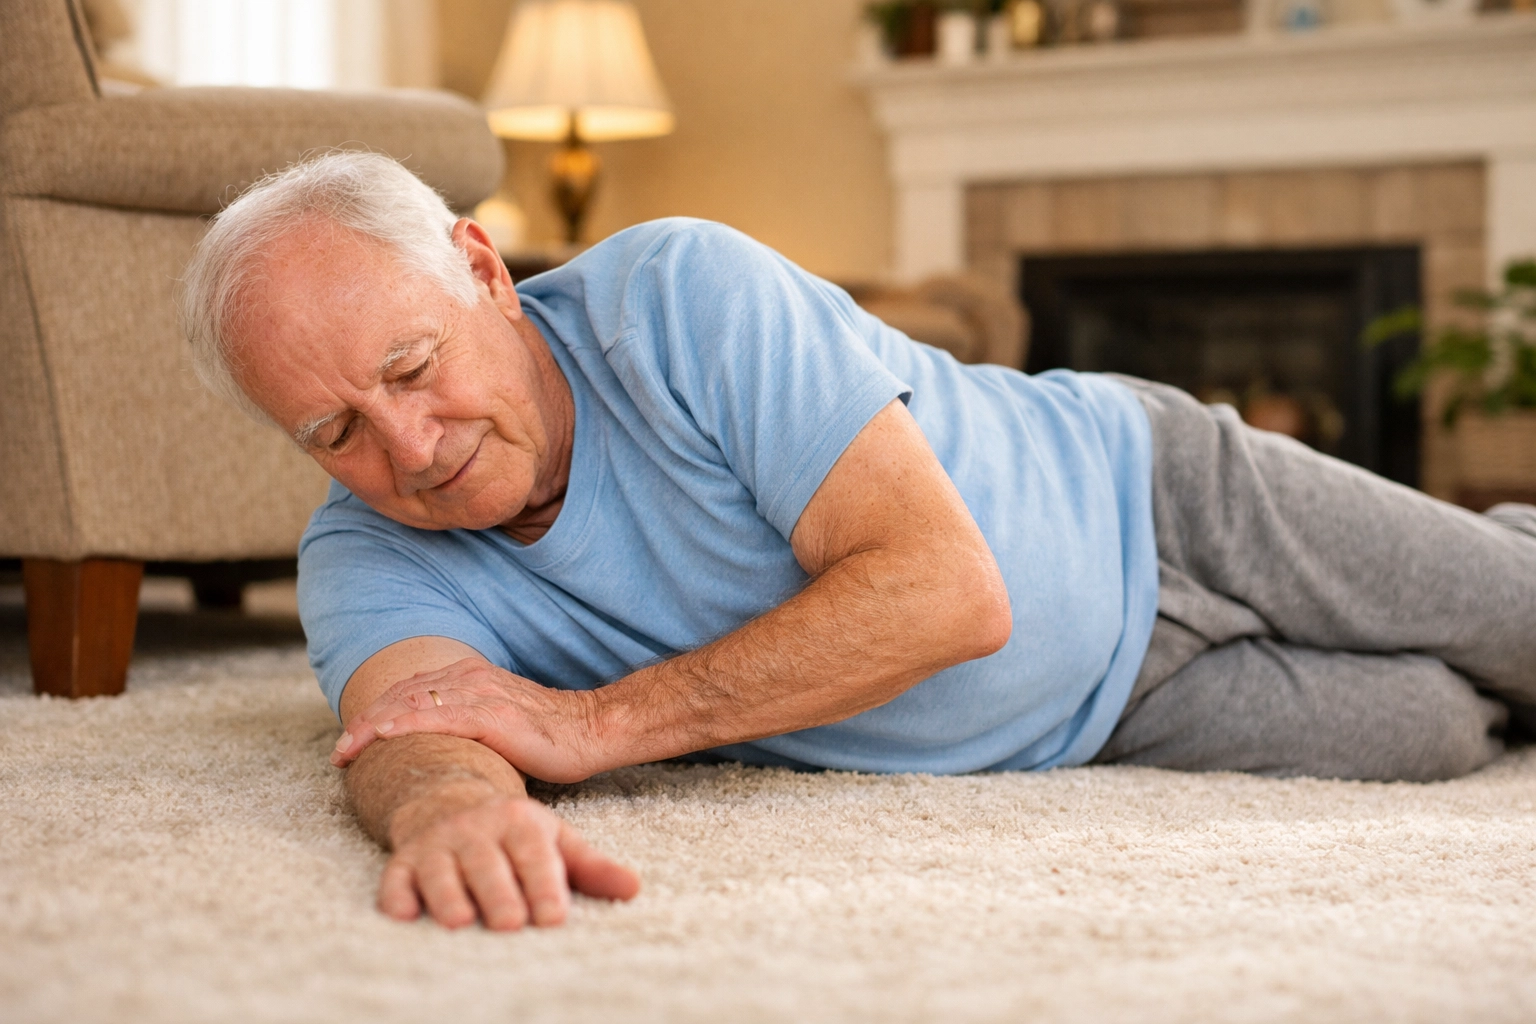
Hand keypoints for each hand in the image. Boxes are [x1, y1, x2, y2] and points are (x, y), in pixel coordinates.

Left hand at [331, 658, 607, 782]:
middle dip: (364, 722)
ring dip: (372, 726)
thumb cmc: (550, 735)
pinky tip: (380, 736)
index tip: (350, 741)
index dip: (375, 713)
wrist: (593, 730)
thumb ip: (468, 723)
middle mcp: (471, 677)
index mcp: (470, 676)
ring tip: (346, 749)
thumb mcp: (499, 723)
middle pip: (401, 695)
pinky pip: (438, 717)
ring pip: (411, 703)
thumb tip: (438, 749)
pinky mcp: (493, 715)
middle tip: (338, 751)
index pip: (409, 691)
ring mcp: (481, 694)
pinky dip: (403, 725)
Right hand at [382, 790, 639, 929]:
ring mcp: (436, 843)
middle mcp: (475, 828)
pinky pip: (395, 878)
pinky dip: (396, 896)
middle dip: (498, 893)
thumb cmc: (515, 835)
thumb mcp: (555, 841)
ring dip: (448, 897)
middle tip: (510, 923)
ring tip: (460, 923)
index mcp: (518, 821)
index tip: (554, 918)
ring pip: (440, 872)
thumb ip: (592, 867)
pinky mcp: (403, 860)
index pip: (533, 853)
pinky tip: (402, 916)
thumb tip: (635, 888)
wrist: (450, 800)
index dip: (544, 884)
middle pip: (486, 864)